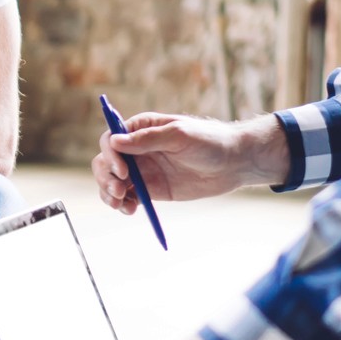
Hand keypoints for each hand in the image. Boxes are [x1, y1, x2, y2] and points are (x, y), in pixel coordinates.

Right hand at [94, 113, 282, 212]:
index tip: (123, 171)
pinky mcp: (152, 189)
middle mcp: (137, 149)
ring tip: (121, 204)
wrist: (234, 163)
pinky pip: (128, 197)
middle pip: (106, 162)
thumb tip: (115, 142)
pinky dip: (122, 204)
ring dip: (109, 193)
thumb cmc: (210, 141)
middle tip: (119, 191)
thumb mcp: (179, 135)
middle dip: (107, 177)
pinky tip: (130, 210)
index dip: (110, 155)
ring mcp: (143, 170)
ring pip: (113, 181)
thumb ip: (148, 139)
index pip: (111, 140)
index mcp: (141, 129)